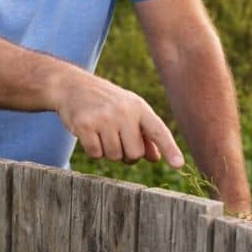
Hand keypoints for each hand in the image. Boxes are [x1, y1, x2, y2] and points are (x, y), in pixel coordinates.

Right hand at [53, 71, 183, 167]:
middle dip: (127, 154)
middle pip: (135, 154)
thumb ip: (145, 134)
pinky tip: (90, 134)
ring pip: (114, 156)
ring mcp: (104, 118)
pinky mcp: (85, 125)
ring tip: (103, 133)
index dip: (170, 149)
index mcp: (139, 107)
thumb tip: (155, 158)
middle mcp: (124, 111)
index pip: (158, 131)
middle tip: (118, 140)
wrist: (73, 86)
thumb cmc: (107, 102)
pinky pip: (96, 154)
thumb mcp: (130, 111)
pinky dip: (93, 150)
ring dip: (108, 152)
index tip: (179, 165)